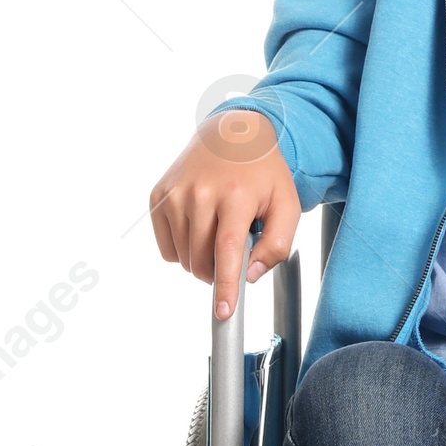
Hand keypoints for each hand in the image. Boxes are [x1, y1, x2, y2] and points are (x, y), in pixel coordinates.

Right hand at [148, 110, 300, 318]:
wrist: (231, 133)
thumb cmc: (263, 173)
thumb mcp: (287, 204)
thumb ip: (277, 244)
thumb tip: (250, 275)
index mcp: (236, 196)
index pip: (226, 251)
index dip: (226, 286)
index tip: (224, 312)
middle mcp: (200, 193)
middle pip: (202, 260)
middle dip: (218, 271)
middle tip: (235, 251)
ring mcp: (175, 194)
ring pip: (183, 257)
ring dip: (201, 260)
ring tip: (219, 231)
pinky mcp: (159, 196)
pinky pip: (166, 245)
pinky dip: (182, 249)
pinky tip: (199, 227)